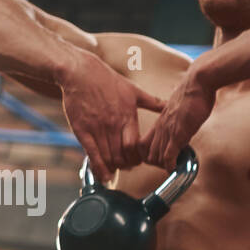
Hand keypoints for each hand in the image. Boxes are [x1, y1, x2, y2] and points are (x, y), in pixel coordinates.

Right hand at [58, 52, 165, 183]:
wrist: (79, 72)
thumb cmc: (107, 80)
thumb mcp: (133, 90)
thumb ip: (152, 102)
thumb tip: (169, 105)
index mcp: (127, 117)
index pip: (135, 147)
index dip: (138, 158)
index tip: (138, 160)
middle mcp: (113, 125)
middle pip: (122, 157)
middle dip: (126, 165)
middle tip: (126, 166)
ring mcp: (97, 129)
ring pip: (108, 158)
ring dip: (113, 168)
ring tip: (115, 170)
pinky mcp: (82, 131)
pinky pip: (92, 155)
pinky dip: (99, 169)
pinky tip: (104, 177)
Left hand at [139, 68, 215, 169]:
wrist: (197, 83)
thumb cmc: (193, 94)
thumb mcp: (181, 110)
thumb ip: (179, 121)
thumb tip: (184, 127)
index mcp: (160, 122)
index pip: (143, 144)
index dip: (149, 155)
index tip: (161, 159)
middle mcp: (160, 128)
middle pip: (147, 154)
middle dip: (157, 165)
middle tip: (170, 166)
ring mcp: (167, 132)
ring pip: (155, 157)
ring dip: (164, 167)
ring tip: (175, 168)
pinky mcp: (178, 134)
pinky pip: (168, 156)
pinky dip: (171, 166)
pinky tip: (176, 169)